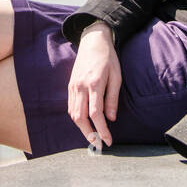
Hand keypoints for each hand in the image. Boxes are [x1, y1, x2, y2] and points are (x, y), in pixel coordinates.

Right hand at [67, 21, 119, 148]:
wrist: (93, 41)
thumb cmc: (108, 58)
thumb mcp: (116, 77)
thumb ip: (112, 98)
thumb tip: (111, 119)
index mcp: (94, 84)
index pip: (96, 114)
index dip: (102, 130)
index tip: (108, 141)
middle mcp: (81, 87)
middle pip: (80, 117)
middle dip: (88, 134)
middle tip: (98, 144)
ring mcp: (73, 86)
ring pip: (73, 113)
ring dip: (81, 128)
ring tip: (92, 136)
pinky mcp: (70, 85)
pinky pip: (70, 106)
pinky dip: (76, 117)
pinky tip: (84, 123)